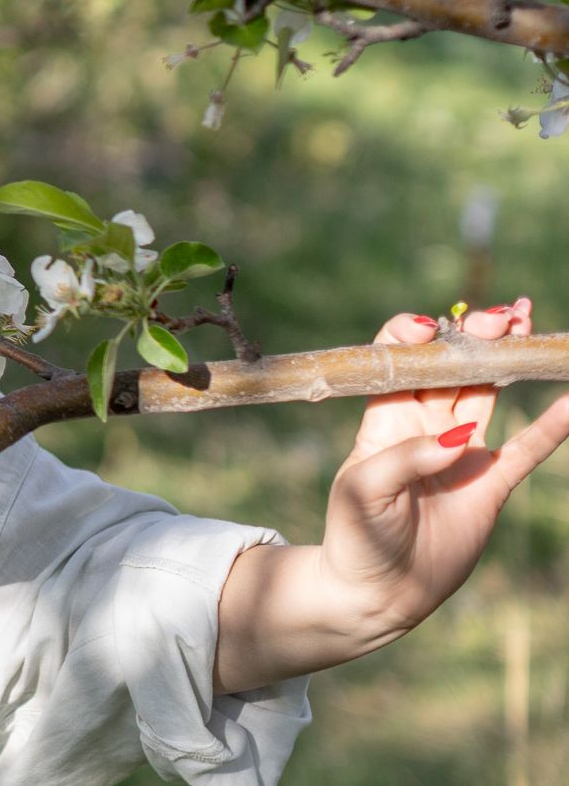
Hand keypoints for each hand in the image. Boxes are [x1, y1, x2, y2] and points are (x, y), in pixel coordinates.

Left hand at [319, 299, 568, 638]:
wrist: (377, 590)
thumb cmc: (357, 534)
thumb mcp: (364, 491)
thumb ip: (406, 460)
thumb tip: (456, 440)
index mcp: (384, 415)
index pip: (399, 358)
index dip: (415, 335)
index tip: (431, 328)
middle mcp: (424, 423)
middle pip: (452, 364)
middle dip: (475, 334)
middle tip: (503, 317)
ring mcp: (461, 450)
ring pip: (489, 391)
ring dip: (508, 358)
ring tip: (529, 322)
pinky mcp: (490, 482)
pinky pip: (527, 448)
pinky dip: (552, 426)